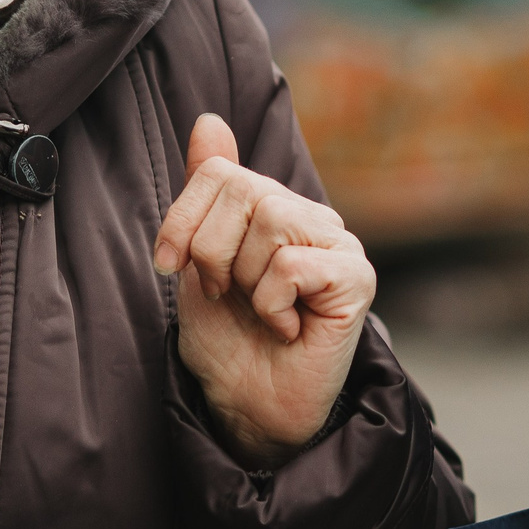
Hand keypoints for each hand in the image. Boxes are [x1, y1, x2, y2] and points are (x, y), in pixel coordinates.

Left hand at [154, 115, 375, 467]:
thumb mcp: (199, 261)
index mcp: (276, 207)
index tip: (171, 268)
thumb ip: (208, 192)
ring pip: (272, 218)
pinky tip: (286, 328)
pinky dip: (271, 303)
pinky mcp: (357, 281)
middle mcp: (313, 219)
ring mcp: (341, 247)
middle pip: (245, 189)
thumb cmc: (228, 341)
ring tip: (259, 311)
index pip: (221, 171)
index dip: (182, 218)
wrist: (250, 408)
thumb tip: (208, 120)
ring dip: (244, 278)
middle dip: (212, 252)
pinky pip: (292, 265)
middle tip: (226, 296)